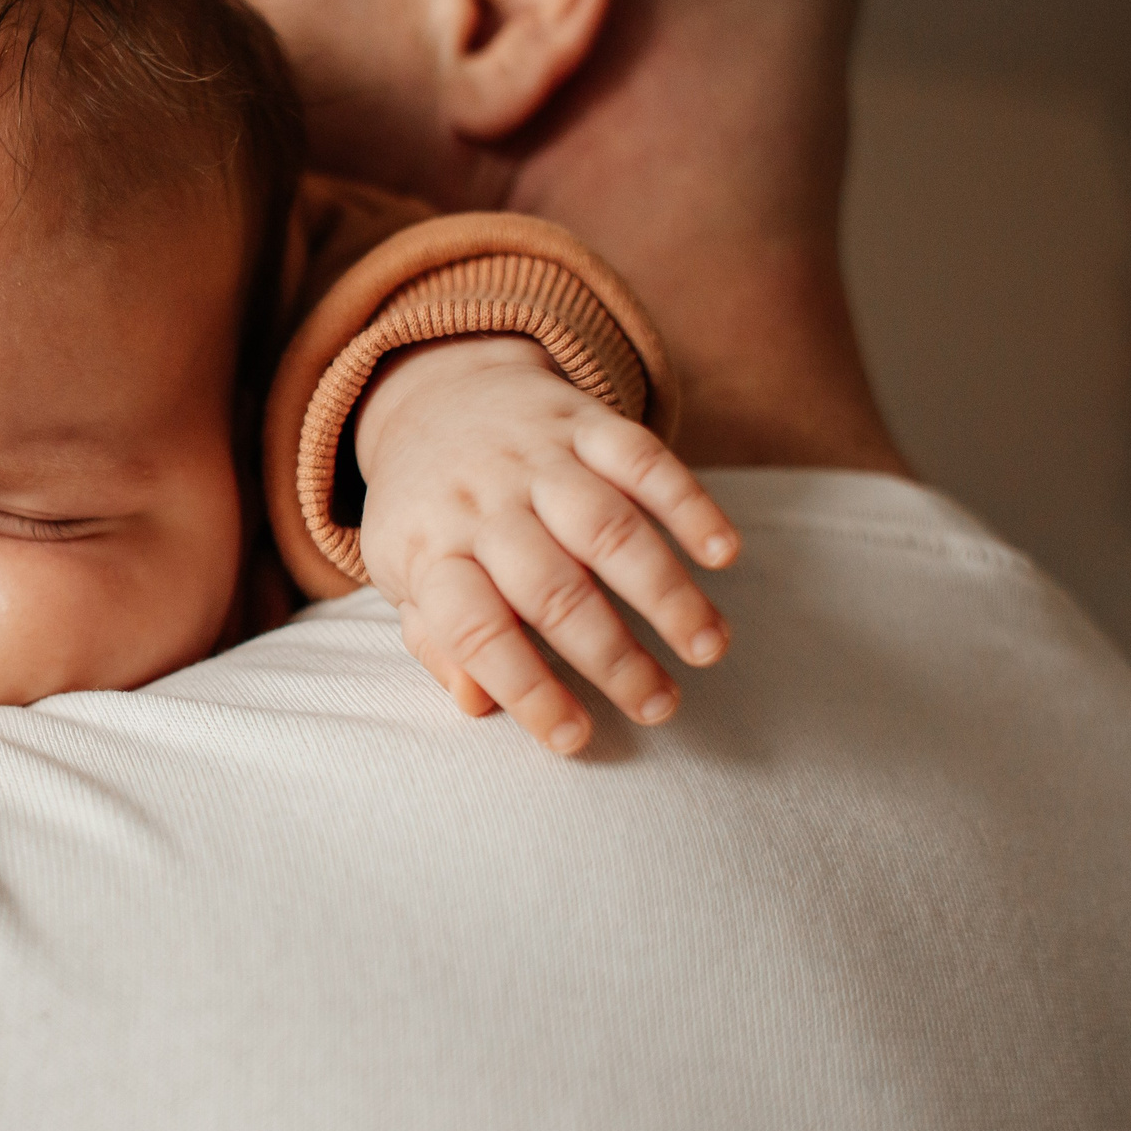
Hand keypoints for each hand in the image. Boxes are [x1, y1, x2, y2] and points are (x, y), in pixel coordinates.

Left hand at [355, 336, 739, 754]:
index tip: (575, 739)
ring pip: (606, 527)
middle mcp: (482, 503)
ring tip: (707, 648)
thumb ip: (439, 642)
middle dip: (611, 655)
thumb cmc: (430, 512)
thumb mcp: (407, 577)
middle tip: (660, 706)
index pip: (475, 629)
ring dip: (664, 591)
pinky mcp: (583, 420)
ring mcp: (535, 459)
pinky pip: (640, 458)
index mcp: (431, 551)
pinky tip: (723, 553)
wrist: (437, 390)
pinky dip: (687, 504)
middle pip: (552, 588)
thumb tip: (475, 704)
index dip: (525, 687)